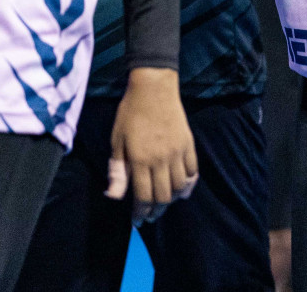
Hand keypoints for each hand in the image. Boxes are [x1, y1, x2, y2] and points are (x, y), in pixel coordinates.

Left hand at [108, 67, 197, 224]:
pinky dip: (189, 184)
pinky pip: (193, 171)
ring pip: (179, 186)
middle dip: (156, 210)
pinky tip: (183, 190)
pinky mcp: (188, 144)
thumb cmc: (130, 112)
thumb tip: (114, 196)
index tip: (138, 219)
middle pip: (162, 196)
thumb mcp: (117, 140)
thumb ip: (117, 170)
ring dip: (172, 199)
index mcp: (140, 159)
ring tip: (164, 203)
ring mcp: (177, 152)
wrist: (154, 87)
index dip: (140, 212)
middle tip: (151, 215)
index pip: (143, 196)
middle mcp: (160, 159)